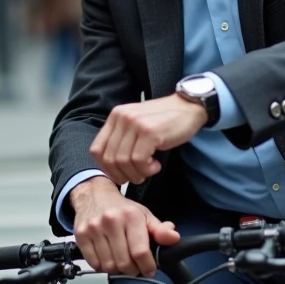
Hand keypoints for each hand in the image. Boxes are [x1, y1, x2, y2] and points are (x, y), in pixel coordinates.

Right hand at [70, 176, 179, 276]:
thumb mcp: (144, 215)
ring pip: (109, 266)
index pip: (140, 251)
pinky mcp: (81, 236)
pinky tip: (108, 257)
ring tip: (121, 260)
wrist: (94, 195)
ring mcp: (94, 229)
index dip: (147, 266)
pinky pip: (94, 264)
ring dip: (118, 269)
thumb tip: (173, 238)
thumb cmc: (121, 208)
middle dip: (133, 270)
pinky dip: (102, 266)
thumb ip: (160, 230)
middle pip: (124, 262)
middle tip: (135, 266)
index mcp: (131, 216)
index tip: (149, 269)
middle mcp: (112, 221)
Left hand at [90, 94, 207, 185]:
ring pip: (124, 161)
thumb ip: (122, 138)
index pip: (96, 149)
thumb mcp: (136, 124)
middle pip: (109, 159)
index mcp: (116, 116)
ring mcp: (135, 124)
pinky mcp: (149, 132)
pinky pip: (139, 160)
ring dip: (137, 173)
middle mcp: (122, 118)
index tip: (119, 175)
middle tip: (137, 176)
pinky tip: (156, 165)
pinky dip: (147, 169)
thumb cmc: (164, 120)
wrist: (188, 107)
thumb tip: (112, 167)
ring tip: (149, 169)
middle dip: (122, 175)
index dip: (106, 168)